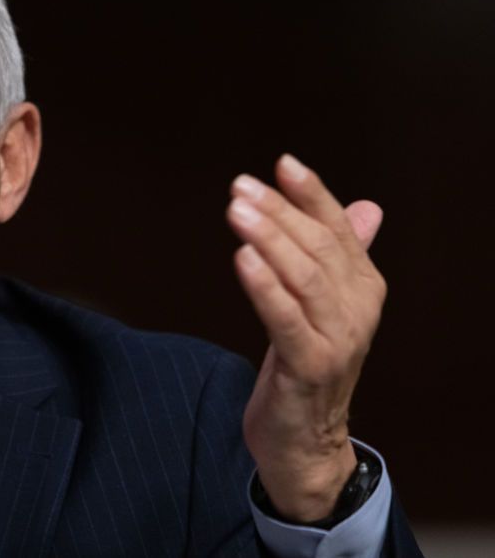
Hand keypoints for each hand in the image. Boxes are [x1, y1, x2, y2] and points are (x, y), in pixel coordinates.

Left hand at [226, 154, 386, 521]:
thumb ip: (340, 256)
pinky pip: (285, 320)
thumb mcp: (324, 306)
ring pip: (304, 278)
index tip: (283, 163)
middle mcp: (358, 309)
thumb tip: (365, 207)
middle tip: (241, 187)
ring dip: (269, 239)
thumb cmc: (307, 364)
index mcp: (363, 287)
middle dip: (279, 212)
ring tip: (238, 211)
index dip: (312, 194)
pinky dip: (265, 286)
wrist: (306, 440)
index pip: (338, 229)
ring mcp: (338, 340)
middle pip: (318, 248)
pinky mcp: (310, 367)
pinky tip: (242, 259)